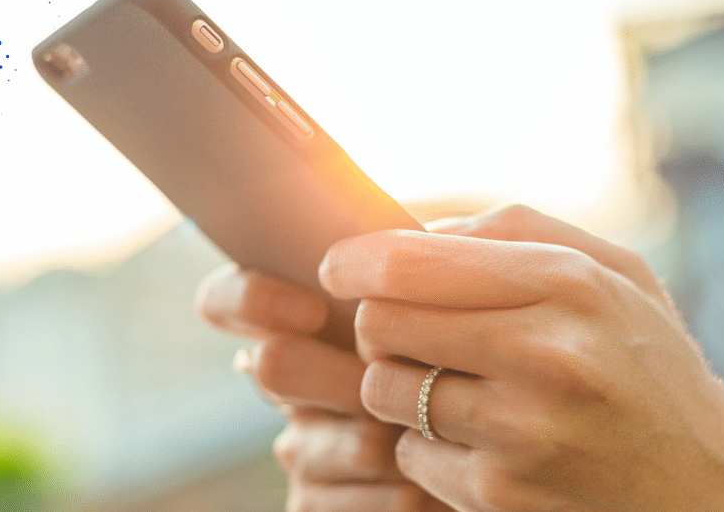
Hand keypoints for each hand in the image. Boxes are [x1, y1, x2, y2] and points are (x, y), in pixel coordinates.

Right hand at [196, 265, 454, 510]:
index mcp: (300, 325)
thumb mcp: (439, 309)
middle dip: (338, 374)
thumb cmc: (462, 362)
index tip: (311, 308)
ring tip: (437, 433)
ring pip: (318, 442)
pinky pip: (340, 504)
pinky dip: (396, 496)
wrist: (496, 451)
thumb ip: (410, 275)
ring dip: (387, 438)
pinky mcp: (313, 507)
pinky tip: (428, 490)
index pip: (227, 298)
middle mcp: (287, 385)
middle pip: (272, 366)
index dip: (253, 299)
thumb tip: (412, 240)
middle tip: (393, 380)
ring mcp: (300, 449)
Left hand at [320, 204, 723, 511]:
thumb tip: (405, 227)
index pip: (407, 259)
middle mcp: (543, 353)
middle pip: (379, 322)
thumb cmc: (648, 366)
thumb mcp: (615, 274)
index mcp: (567, 283)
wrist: (715, 488)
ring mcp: (519, 430)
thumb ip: (514, 232)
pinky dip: (430, 447)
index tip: (338, 266)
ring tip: (453, 387)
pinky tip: (482, 442)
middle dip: (379, 324)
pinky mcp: (500, 493)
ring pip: (383, 389)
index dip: (353, 260)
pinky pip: (410, 453)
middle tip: (404, 332)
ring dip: (401, 387)